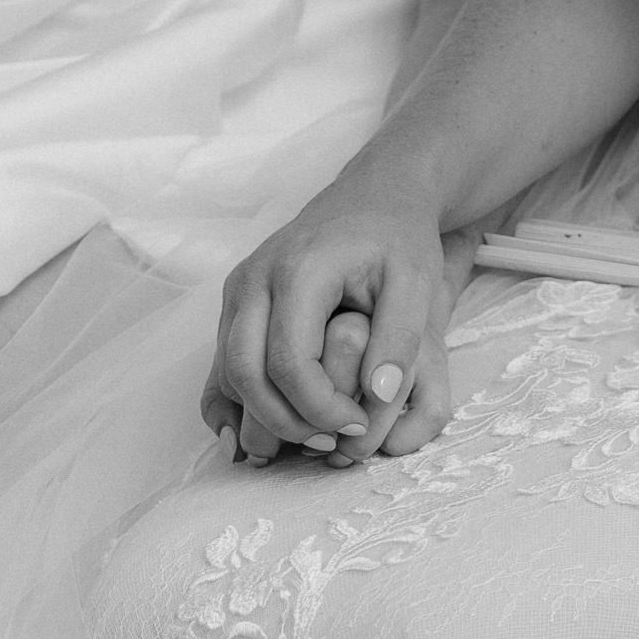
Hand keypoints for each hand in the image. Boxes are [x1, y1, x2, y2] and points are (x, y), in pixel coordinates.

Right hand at [202, 172, 475, 464]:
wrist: (373, 196)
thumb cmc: (398, 239)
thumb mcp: (416, 283)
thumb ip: (401, 341)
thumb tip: (377, 398)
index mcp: (298, 271)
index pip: (289, 362)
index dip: (320, 408)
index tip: (357, 425)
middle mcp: (255, 280)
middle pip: (245, 374)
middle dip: (285, 421)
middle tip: (331, 442)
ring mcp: (238, 292)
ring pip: (227, 374)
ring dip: (261, 417)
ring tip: (313, 436)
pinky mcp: (235, 306)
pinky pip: (221, 365)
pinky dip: (236, 405)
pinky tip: (258, 436)